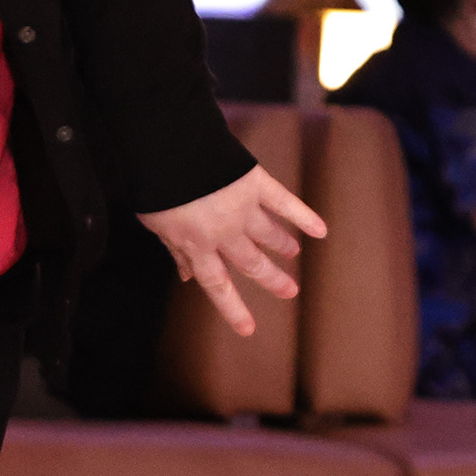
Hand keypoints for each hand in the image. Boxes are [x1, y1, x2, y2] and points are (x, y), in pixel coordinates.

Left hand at [139, 164, 328, 338]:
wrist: (168, 146)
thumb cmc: (155, 185)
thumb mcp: (156, 224)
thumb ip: (176, 250)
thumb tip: (187, 277)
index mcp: (196, 244)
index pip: (217, 284)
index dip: (232, 308)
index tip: (249, 329)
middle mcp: (223, 232)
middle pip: (251, 263)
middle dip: (271, 279)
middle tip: (290, 291)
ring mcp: (242, 208)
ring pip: (268, 235)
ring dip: (282, 245)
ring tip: (292, 252)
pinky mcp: (255, 183)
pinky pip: (284, 203)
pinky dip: (303, 217)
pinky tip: (320, 230)